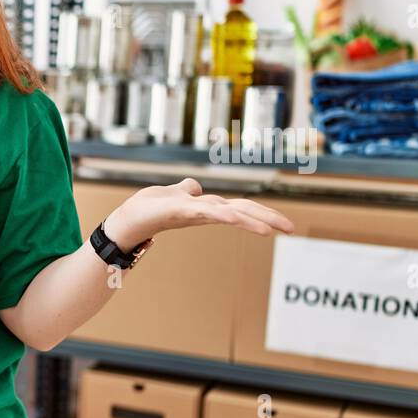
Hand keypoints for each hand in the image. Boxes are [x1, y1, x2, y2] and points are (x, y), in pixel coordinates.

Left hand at [102, 177, 294, 251]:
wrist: (126, 220)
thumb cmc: (147, 209)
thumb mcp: (173, 194)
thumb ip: (186, 190)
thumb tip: (195, 187)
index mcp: (206, 207)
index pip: (240, 207)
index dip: (261, 213)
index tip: (283, 224)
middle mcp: (203, 211)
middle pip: (241, 210)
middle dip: (267, 219)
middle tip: (291, 229)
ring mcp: (193, 212)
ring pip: (229, 212)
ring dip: (252, 220)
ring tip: (273, 230)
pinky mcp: (181, 211)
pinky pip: (207, 212)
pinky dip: (225, 215)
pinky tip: (237, 218)